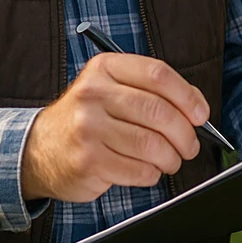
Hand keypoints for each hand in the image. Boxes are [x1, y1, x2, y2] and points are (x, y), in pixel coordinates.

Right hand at [21, 52, 209, 202]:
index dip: (187, 96)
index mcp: (105, 68)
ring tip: (170, 160)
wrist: (40, 149)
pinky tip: (147, 170)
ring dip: (170, 158)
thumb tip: (197, 107)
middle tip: (190, 145)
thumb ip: (151, 92)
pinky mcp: (88, 161)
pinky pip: (139, 170)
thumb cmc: (89, 118)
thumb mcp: (111, 90)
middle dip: (184, 134)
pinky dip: (152, 174)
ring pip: (152, 145)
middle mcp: (93, 94)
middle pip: (158, 112)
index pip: (157, 74)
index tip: (201, 114)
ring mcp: (88, 128)